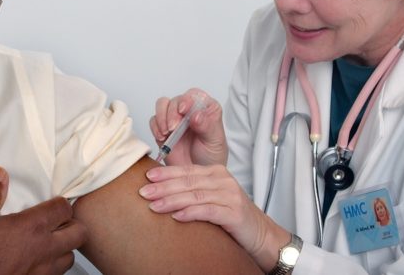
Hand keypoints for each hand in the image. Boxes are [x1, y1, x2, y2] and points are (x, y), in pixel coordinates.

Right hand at [0, 167, 87, 274]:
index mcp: (32, 227)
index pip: (64, 208)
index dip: (60, 202)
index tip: (51, 203)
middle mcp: (45, 249)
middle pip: (80, 232)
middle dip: (72, 224)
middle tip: (58, 221)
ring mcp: (44, 271)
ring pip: (71, 257)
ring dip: (65, 247)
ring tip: (50, 242)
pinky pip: (57, 274)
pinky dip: (53, 266)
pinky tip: (39, 262)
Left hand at [139, 164, 288, 271]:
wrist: (258, 233)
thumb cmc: (230, 215)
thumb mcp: (210, 197)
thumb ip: (191, 190)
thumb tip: (160, 189)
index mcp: (216, 172)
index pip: (186, 171)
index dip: (166, 173)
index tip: (147, 177)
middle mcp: (223, 180)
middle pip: (188, 182)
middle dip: (164, 187)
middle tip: (144, 192)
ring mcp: (230, 196)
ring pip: (195, 195)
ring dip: (173, 201)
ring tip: (155, 206)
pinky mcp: (234, 213)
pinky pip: (208, 211)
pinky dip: (191, 213)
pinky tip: (178, 216)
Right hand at [149, 88, 226, 165]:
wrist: (197, 177)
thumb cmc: (211, 157)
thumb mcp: (215, 141)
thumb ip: (207, 126)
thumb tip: (196, 114)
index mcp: (206, 109)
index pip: (194, 95)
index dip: (187, 100)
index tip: (183, 110)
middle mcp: (190, 111)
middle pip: (176, 100)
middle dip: (172, 112)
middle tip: (173, 128)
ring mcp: (175, 119)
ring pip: (162, 105)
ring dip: (162, 117)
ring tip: (166, 132)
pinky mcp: (163, 128)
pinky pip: (154, 120)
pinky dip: (155, 127)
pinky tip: (162, 137)